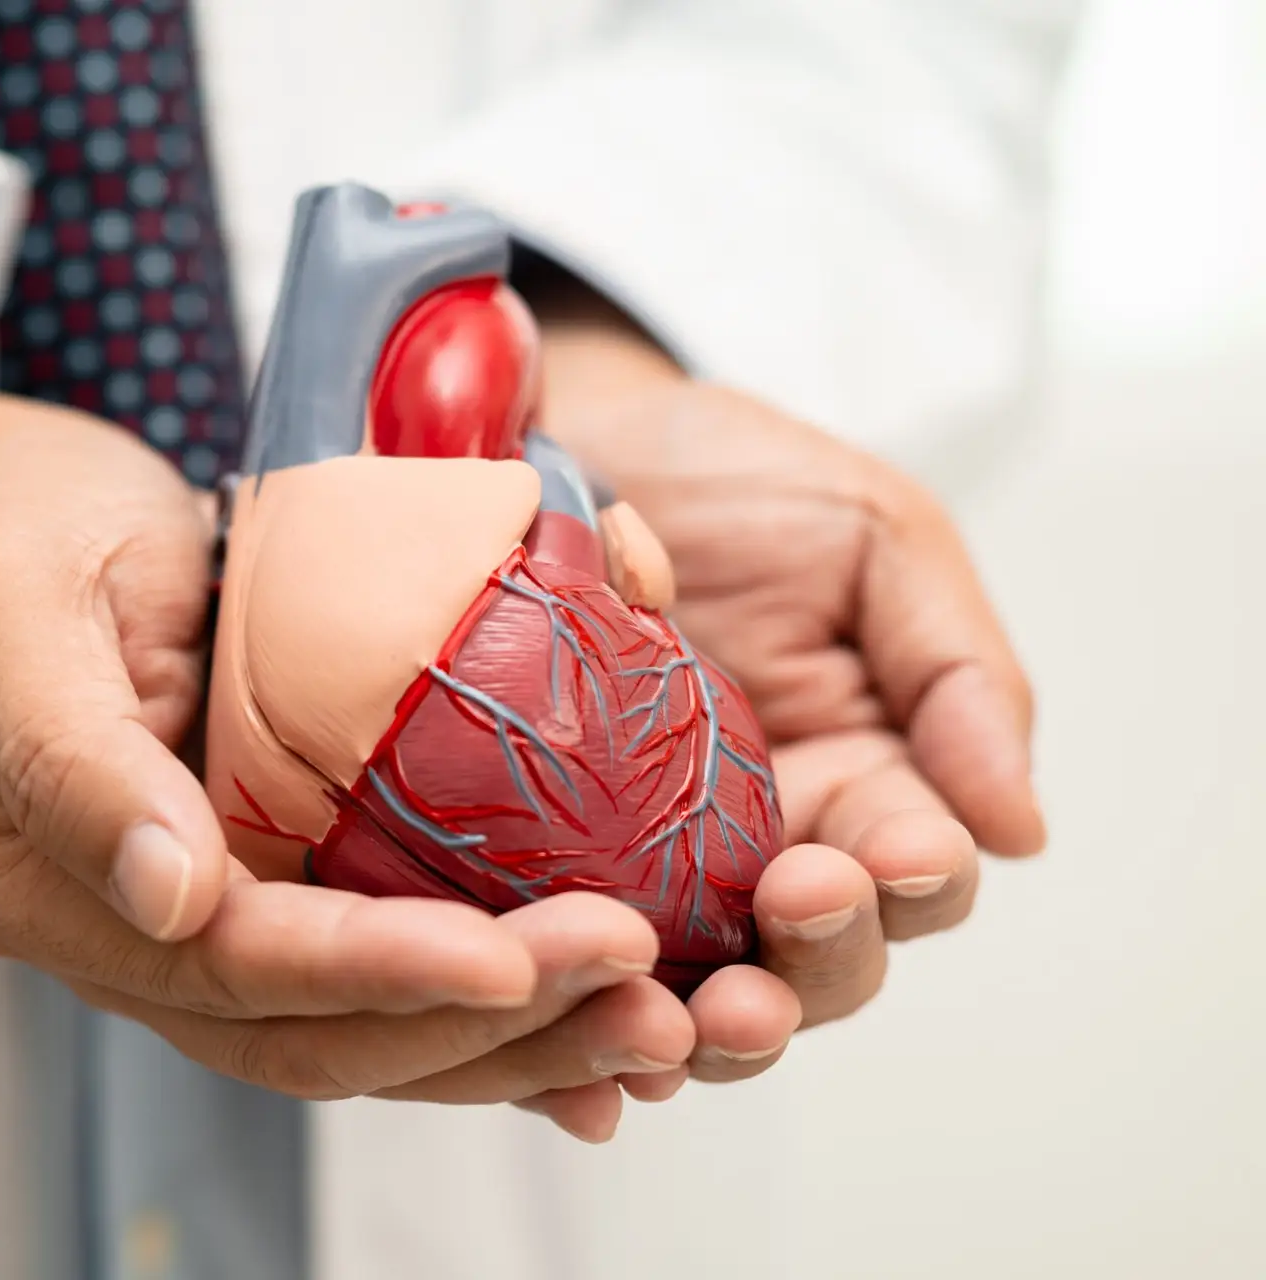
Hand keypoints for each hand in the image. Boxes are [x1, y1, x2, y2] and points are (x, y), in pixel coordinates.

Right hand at [0, 378, 690, 1140]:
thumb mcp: (9, 610)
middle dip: (477, 1025)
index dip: (369, 972)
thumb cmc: (11, 536)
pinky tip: (593, 1010)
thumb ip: (70, 756)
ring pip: (366, 1026)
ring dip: (511, 1037)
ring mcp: (209, 918)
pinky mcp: (277, 878)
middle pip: (316, 1031)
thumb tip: (170, 897)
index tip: (508, 957)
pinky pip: (386, 964)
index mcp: (46, 890)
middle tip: (631, 979)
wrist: (17, 514)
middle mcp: (134, 934)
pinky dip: (492, 1002)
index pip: (227, 965)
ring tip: (650, 1017)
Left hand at [521, 292, 1042, 1117]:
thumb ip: (956, 673)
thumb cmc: (729, 479)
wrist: (564, 444)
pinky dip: (587, 1028)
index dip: (912, 882)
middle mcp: (768, 846)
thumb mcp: (872, 540)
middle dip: (815, 963)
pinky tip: (583, 1058)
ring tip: (682, 1019)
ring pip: (703, 996)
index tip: (887, 857)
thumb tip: (1021, 828)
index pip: (917, 874)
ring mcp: (656, 873)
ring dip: (705, 1028)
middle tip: (785, 914)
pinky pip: (581, 979)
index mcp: (865, 777)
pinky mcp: (551, 880)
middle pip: (821, 962)